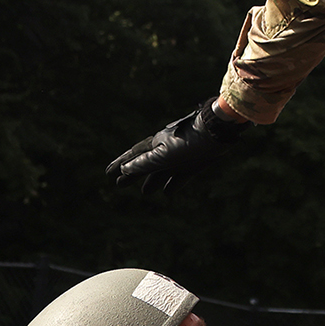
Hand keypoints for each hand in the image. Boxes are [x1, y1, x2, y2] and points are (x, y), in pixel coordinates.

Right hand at [106, 99, 249, 192]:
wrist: (217, 132)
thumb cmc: (188, 140)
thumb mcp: (163, 154)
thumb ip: (145, 162)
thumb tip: (125, 169)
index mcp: (156, 144)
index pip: (133, 156)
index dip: (120, 165)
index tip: (108, 174)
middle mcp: (166, 149)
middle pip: (146, 164)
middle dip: (133, 174)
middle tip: (119, 185)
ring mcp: (181, 156)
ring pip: (162, 171)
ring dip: (152, 180)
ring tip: (145, 192)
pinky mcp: (195, 162)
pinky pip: (181, 175)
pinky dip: (173, 184)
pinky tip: (168, 193)